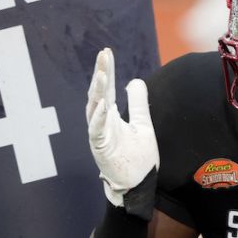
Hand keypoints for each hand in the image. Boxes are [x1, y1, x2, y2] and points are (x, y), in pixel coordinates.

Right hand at [86, 48, 158, 219]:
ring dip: (97, 91)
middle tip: (103, 55)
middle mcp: (102, 122)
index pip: (108, 88)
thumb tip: (135, 80)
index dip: (107, 70)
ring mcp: (99, 135)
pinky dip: (98, 118)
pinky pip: (96, 131)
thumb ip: (138, 103)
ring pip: (94, 109)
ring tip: (101, 74)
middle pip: (99, 93)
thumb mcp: (142, 124)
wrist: (136, 185)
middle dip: (101, 74)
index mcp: (111, 116)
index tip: (106, 52)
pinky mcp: (100, 149)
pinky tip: (102, 104)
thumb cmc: (137, 157)